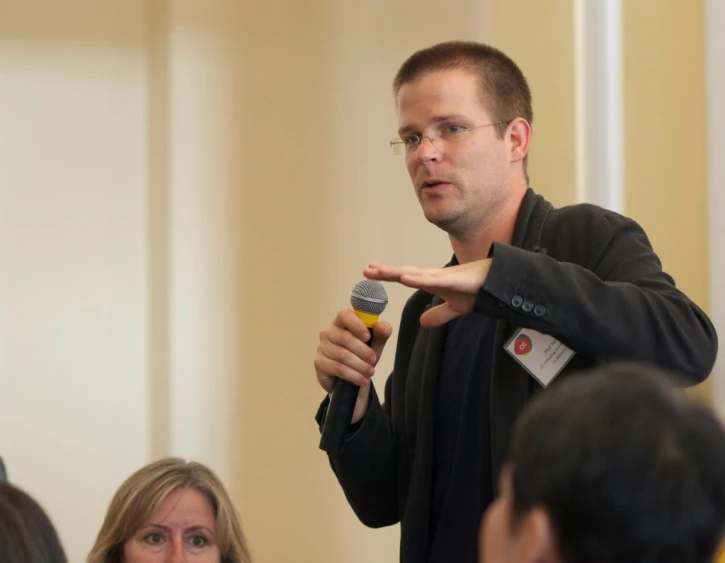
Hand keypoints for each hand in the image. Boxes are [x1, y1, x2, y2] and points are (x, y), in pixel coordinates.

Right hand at [314, 310, 392, 422]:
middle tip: (374, 360)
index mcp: (342, 322)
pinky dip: (353, 375)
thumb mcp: (376, 343)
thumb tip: (380, 326)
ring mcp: (322, 347)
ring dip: (360, 365)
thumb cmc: (362, 354)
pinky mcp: (319, 362)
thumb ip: (381, 333)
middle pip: (345, 338)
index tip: (368, 337)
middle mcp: (328, 332)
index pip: (344, 316)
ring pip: (342, 355)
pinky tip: (362, 380)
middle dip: (363, 351)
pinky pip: (337, 368)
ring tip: (370, 372)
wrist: (351, 377)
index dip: (356, 325)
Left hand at [364, 259, 491, 326]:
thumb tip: (422, 323)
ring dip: (395, 272)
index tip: (370, 274)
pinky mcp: (453, 279)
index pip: (405, 277)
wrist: (500, 283)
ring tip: (377, 270)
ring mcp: (442, 276)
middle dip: (385, 272)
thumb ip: (439, 314)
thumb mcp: (455, 308)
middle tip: (366, 270)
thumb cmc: (478, 291)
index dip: (388, 275)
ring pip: (414, 273)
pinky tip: (404, 277)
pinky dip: (417, 278)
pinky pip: (432, 279)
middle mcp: (434, 276)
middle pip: (404, 272)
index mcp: (432, 281)